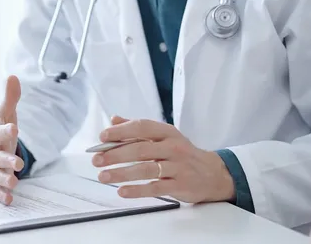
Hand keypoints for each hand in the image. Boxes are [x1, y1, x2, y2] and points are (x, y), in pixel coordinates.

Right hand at [0, 75, 24, 204]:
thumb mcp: (4, 114)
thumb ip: (10, 98)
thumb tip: (13, 76)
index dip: (6, 130)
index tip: (14, 128)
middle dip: (6, 160)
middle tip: (18, 163)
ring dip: (5, 179)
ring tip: (14, 182)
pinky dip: (2, 195)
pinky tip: (9, 199)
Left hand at [92, 116, 234, 203]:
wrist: (213, 174)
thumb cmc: (183, 154)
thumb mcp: (165, 137)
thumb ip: (139, 129)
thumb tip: (114, 119)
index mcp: (167, 132)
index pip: (142, 127)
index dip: (121, 131)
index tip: (103, 137)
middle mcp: (173, 147)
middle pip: (141, 149)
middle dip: (115, 154)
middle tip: (97, 160)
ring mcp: (178, 167)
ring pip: (146, 169)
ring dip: (122, 173)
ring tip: (104, 176)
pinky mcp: (180, 185)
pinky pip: (156, 188)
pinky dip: (137, 190)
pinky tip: (122, 191)